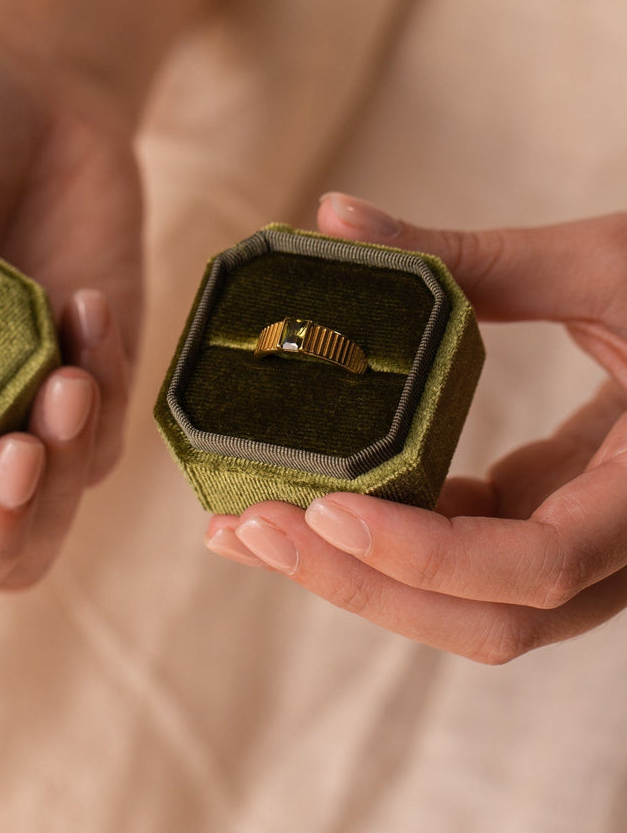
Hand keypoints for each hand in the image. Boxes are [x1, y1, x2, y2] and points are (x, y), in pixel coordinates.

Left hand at [206, 193, 626, 663]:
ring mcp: (587, 548)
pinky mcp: (552, 527)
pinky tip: (312, 503)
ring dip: (356, 576)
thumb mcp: (602, 264)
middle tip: (243, 529)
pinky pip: (466, 559)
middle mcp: (626, 546)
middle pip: (487, 617)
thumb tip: (332, 215)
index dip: (429, 554)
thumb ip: (466, 253)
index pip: (541, 564)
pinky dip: (388, 542)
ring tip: (245, 528)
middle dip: (358, 583)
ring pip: (471, 607)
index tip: (324, 512)